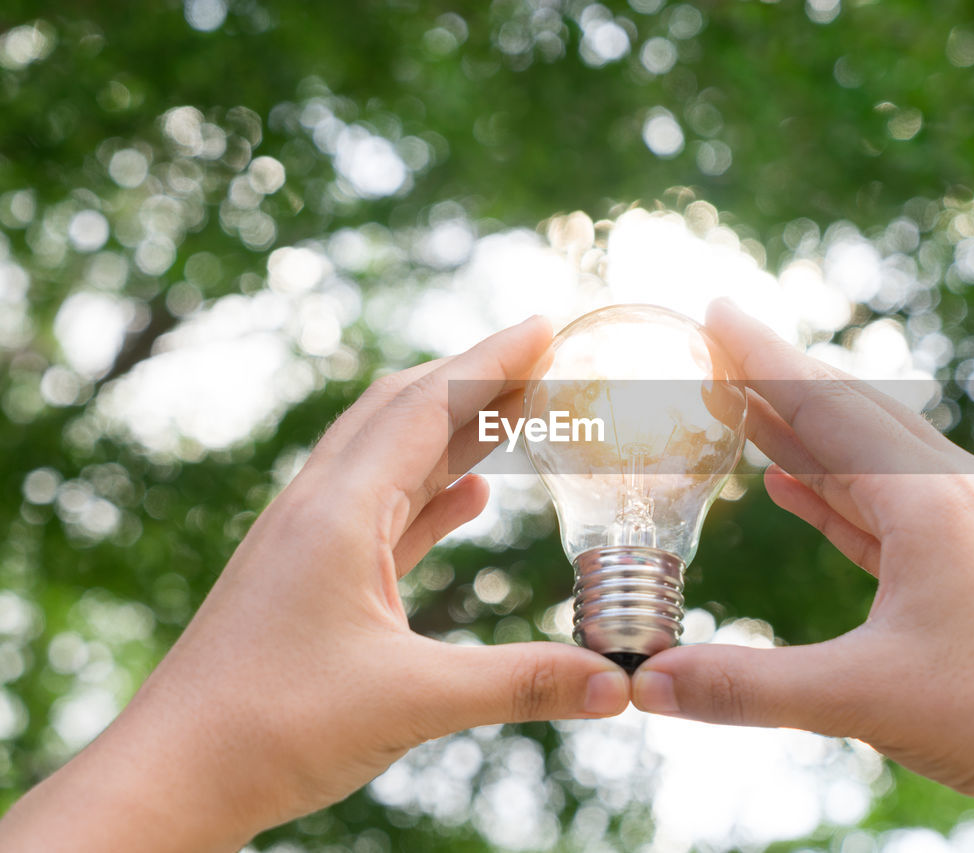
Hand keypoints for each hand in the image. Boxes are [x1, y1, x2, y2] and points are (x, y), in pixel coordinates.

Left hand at [0, 317, 629, 852]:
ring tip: (522, 411)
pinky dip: (434, 491)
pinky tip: (474, 495)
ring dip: (457, 429)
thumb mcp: (412, 702)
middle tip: (546, 358)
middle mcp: (321, 508)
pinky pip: (385, 511)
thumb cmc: (270, 729)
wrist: (172, 776)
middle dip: (476, 377)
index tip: (546, 324)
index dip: (492, 360)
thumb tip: (618, 686)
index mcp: (338, 511)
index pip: (427, 405)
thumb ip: (521, 684)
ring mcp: (312, 541)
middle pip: (405, 412)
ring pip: (394, 458)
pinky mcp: (311, 577)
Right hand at [633, 299, 973, 850]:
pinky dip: (834, 487)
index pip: (828, 405)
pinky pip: (884, 505)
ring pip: (867, 458)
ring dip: (801, 431)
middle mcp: (951, 493)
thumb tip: (644, 682)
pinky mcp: (971, 561)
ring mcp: (966, 525)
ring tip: (739, 406)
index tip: (715, 308)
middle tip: (714, 345)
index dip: (763, 357)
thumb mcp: (863, 696)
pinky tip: (796, 486)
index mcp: (928, 499)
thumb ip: (747, 686)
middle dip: (776, 379)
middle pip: (849, 413)